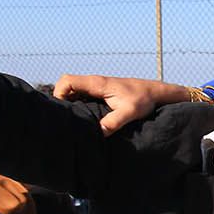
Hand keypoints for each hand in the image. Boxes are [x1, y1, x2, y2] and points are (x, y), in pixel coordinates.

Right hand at [53, 73, 192, 135]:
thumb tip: (99, 133)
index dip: (59, 93)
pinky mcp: (101, 93)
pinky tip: (83, 118)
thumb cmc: (143, 99)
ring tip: (72, 119)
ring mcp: (97, 88)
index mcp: (97, 83)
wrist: (155, 92)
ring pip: (74, 91)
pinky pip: (83, 96)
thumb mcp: (130, 112)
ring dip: (69, 103)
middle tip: (65, 117)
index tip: (63, 109)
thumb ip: (114, 122)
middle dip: (61, 99)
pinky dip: (78, 105)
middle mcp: (94, 83)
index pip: (66, 81)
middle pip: (66, 86)